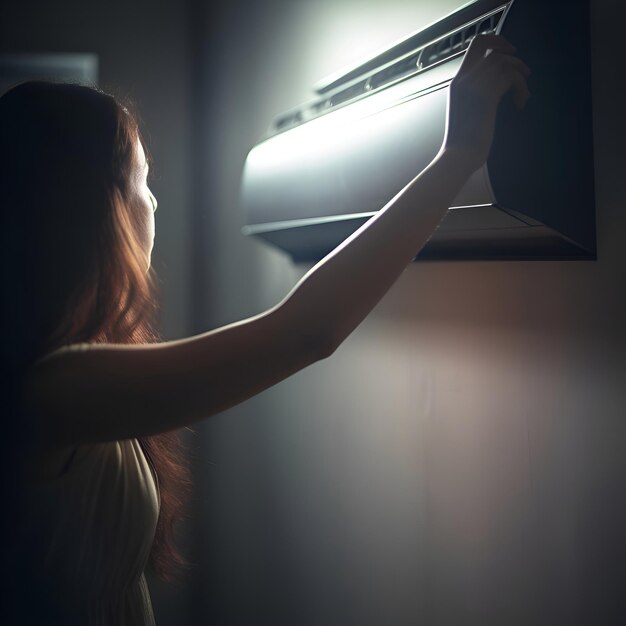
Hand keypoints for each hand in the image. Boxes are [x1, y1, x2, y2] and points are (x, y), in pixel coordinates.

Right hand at [441, 34, 530, 172]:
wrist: (457, 157)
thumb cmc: (462, 142)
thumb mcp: (466, 111)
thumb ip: (476, 94)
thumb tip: (496, 86)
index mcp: (457, 83)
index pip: (475, 46)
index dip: (495, 42)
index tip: (509, 52)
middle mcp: (464, 80)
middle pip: (492, 50)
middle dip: (513, 56)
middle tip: (525, 72)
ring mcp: (473, 87)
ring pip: (504, 62)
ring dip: (520, 75)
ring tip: (523, 94)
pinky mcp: (486, 97)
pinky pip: (510, 78)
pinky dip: (521, 88)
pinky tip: (520, 103)